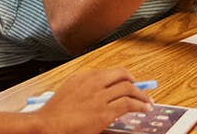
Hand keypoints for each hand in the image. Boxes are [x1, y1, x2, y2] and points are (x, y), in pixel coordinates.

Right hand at [31, 68, 151, 132]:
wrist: (49, 124)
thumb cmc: (55, 113)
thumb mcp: (69, 91)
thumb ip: (85, 88)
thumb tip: (104, 91)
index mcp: (83, 76)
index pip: (110, 71)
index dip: (124, 77)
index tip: (130, 82)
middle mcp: (93, 82)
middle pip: (122, 75)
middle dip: (135, 82)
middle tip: (141, 89)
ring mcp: (100, 97)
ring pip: (128, 89)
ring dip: (141, 95)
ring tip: (147, 102)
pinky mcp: (105, 112)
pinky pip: (128, 104)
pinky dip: (140, 106)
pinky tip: (144, 109)